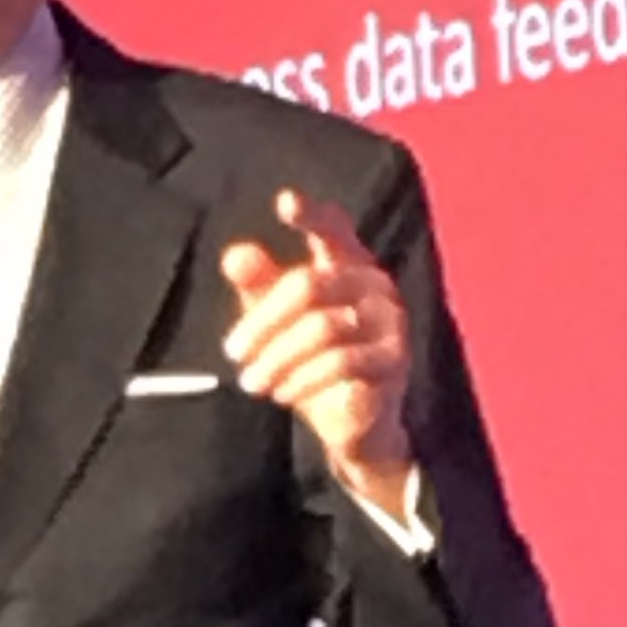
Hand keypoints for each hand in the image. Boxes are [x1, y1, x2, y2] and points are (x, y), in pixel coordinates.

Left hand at [221, 189, 412, 499]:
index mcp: (346, 264)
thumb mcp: (279, 325)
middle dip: (262, 321)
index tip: (285, 201)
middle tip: (232, 353)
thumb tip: (233, 255)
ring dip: (276, 359)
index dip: (311, 215)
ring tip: (252, 383)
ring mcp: (391, 321)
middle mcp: (374, 284)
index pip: (332, 229)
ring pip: (321, 329)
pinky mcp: (394, 360)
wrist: (356, 424)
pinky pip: (340, 364)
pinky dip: (301, 380)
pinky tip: (282, 394)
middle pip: (308, 285)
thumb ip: (259, 288)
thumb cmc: (314, 363)